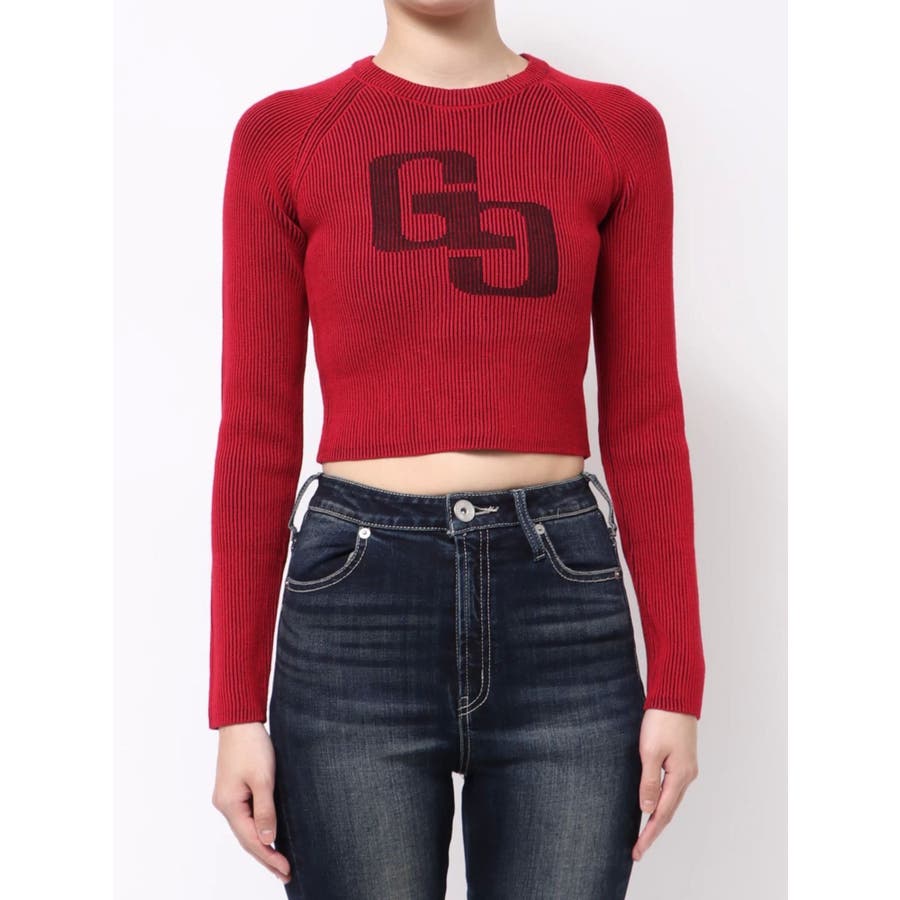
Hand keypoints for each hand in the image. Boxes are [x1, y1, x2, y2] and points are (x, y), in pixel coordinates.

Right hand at [211, 722, 290, 883]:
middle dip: (266, 857)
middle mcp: (225, 805)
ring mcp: (228, 798)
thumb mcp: (263, 779)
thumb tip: (268, 840)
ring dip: (262, 846)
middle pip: (246, 839)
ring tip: (279, 862)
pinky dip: (257, 830)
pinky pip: (246, 817)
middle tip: (286, 873)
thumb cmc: (252, 746)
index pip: (251, 840)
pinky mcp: (234, 789)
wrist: (240, 721)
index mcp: (230, 805)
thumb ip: (266, 811)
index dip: (269, 857)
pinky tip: (267, 836)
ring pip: (246, 829)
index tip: (286, 870)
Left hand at [632, 708, 699, 860]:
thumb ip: (649, 781)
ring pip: (671, 799)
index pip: (662, 814)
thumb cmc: (662, 720)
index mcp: (680, 776)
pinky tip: (652, 804)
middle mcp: (687, 775)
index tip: (637, 851)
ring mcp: (686, 767)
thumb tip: (647, 809)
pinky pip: (671, 787)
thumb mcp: (650, 751)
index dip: (649, 834)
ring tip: (643, 833)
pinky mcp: (681, 759)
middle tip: (638, 848)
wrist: (676, 696)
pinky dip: (661, 801)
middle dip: (653, 831)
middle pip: (668, 811)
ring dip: (657, 817)